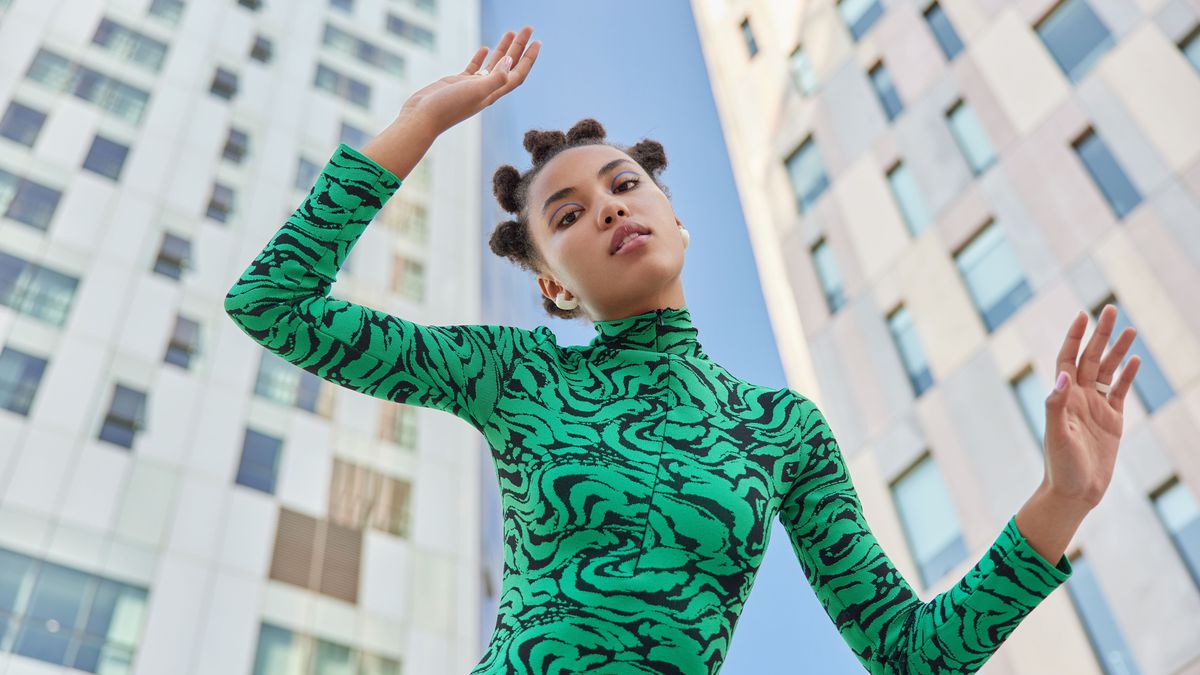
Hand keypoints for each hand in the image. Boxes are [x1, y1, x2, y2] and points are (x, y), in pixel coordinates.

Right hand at [397, 25, 540, 136]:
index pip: (517, 74)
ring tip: (511, 32)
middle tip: (528, 28)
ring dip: (503, 49)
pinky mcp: (457, 83)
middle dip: (519, 47)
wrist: (422, 117)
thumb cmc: (448, 107)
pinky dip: (482, 57)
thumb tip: (511, 62)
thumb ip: (496, 78)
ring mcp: (471, 87)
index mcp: (492, 93)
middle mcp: (485, 90)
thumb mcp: (476, 92)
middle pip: (508, 66)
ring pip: (493, 65)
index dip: (529, 59)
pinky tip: (486, 48)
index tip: (537, 42)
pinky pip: (474, 68)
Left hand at [1042, 304, 1140, 510]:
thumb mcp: (1056, 434)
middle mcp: (1078, 397)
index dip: (1074, 336)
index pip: (1068, 358)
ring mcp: (1096, 407)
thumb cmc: (1060, 465)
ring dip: (1118, 350)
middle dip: (1101, 334)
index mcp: (1063, 396)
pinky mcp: (1112, 421)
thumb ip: (1057, 404)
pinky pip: (1120, 392)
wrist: (1075, 492)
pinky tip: (1134, 360)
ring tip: (1130, 329)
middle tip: (1111, 309)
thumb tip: (1063, 375)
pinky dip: (1127, 375)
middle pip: (1090, 357)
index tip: (1082, 315)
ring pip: (1108, 371)